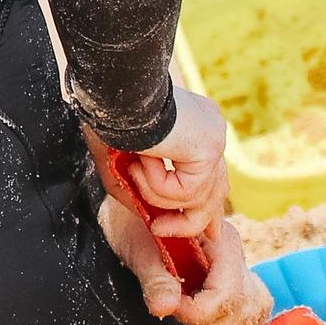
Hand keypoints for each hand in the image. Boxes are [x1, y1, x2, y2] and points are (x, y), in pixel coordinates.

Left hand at [100, 195, 270, 324]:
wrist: (131, 218)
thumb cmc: (133, 227)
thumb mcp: (139, 251)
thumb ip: (155, 280)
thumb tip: (164, 308)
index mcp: (221, 242)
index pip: (227, 291)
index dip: (199, 309)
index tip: (172, 307)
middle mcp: (235, 257)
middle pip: (240, 308)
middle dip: (206, 322)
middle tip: (175, 309)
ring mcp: (237, 272)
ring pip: (246, 315)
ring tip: (186, 314)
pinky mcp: (232, 287)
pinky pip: (246, 315)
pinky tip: (205, 322)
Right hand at [118, 92, 231, 227]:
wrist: (113, 92)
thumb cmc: (110, 116)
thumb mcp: (125, 161)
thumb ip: (142, 190)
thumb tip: (153, 221)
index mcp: (196, 126)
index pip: (213, 175)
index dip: (210, 206)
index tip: (209, 232)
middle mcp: (211, 131)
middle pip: (215, 191)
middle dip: (194, 221)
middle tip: (162, 230)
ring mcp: (214, 140)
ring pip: (196, 198)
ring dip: (155, 192)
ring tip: (135, 169)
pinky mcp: (209, 150)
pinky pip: (186, 192)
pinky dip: (157, 183)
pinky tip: (145, 158)